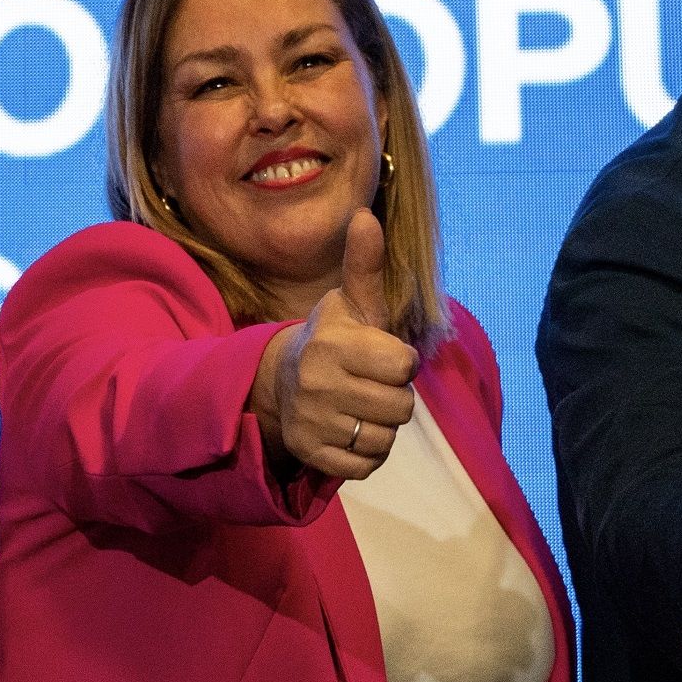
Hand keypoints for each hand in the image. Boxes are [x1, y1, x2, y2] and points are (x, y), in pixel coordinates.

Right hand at [253, 208, 418, 478]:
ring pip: (385, 438)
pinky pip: (366, 466)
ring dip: (382, 426)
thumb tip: (365, 215)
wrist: (278, 382)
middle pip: (401, 407)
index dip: (401, 362)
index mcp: (334, 344)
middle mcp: (319, 384)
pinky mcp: (310, 455)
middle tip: (372, 385)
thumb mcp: (352, 303)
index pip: (404, 366)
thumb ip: (364, 264)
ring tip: (361, 407)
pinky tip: (352, 430)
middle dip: (394, 397)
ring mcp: (312, 422)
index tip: (383, 356)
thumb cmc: (334, 339)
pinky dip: (367, 454)